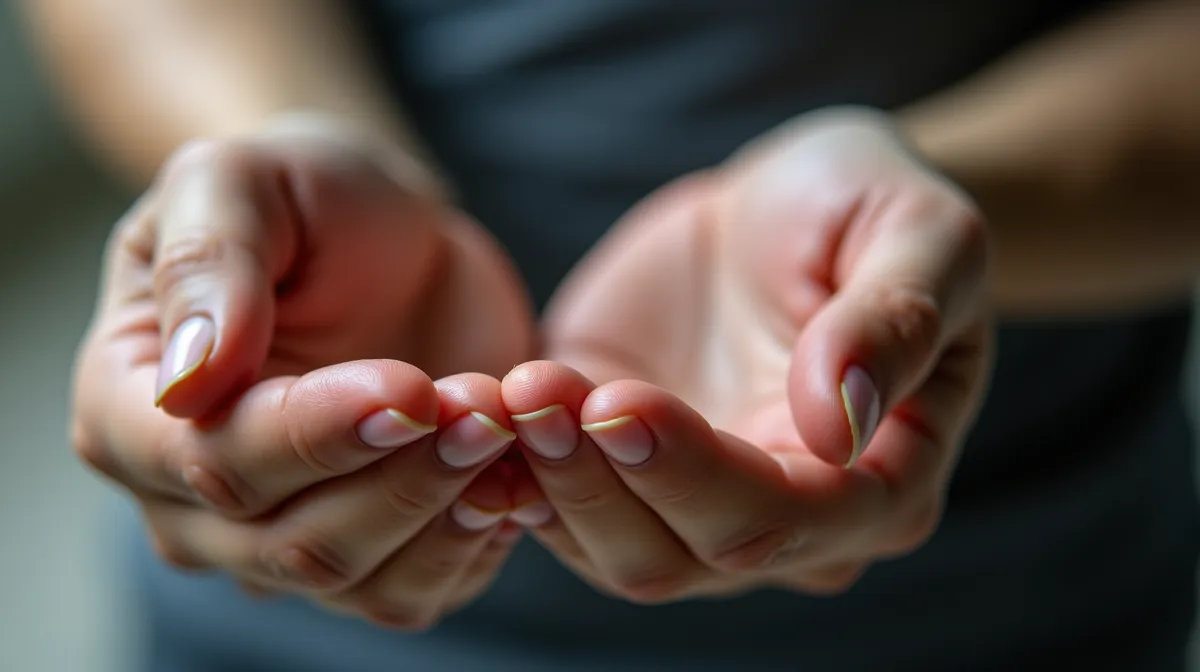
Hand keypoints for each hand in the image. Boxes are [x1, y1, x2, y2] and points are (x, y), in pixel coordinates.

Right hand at [70, 113, 534, 627]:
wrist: (385, 231)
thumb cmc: (300, 195)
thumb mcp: (237, 179)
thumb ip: (207, 264)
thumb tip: (188, 384)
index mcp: (128, 407)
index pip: (210, 460)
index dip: (315, 434)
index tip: (411, 387)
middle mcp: (187, 499)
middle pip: (288, 540)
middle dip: (401, 474)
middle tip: (484, 401)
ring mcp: (275, 541)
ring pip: (358, 578)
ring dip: (446, 508)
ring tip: (505, 421)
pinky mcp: (369, 550)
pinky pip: (417, 588)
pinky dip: (476, 540)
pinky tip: (513, 468)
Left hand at [503, 108, 991, 601]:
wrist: (782, 207)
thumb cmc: (866, 208)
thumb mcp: (920, 232)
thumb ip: (893, 321)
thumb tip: (842, 422)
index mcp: (883, 483)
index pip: (793, 522)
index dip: (699, 476)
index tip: (621, 404)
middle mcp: (789, 524)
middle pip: (687, 554)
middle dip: (604, 481)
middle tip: (539, 393)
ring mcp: (693, 506)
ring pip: (611, 549)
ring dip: (548, 480)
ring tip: (509, 389)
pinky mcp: (616, 472)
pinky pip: (556, 506)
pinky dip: (511, 474)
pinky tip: (477, 413)